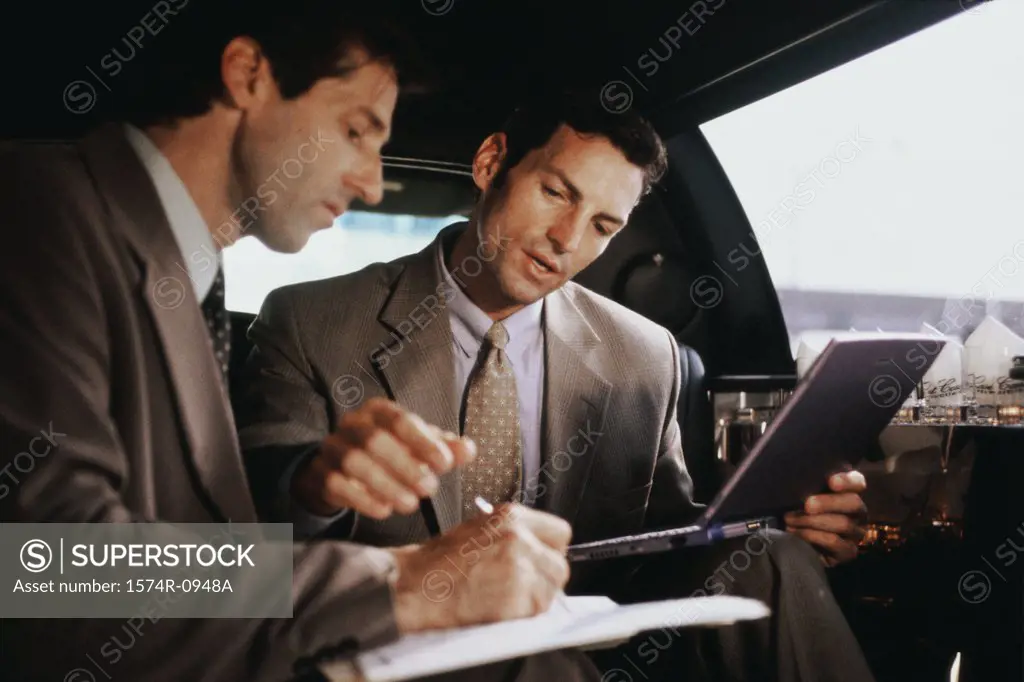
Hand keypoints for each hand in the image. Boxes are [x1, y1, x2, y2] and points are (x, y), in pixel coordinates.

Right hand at [292, 397, 475, 517]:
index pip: (400, 419)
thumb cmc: (390, 453)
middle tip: (429, 489)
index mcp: (378, 411)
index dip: (423, 442)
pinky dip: (364, 500)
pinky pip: (338, 485)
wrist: (343, 470)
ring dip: (387, 485)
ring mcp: (333, 448)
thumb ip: (444, 448)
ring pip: (355, 463)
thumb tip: (469, 450)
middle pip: (375, 440)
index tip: (445, 465)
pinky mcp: (322, 473)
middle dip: (405, 467)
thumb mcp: (419, 447)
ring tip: (411, 504)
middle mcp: (352, 424)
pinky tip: (385, 510)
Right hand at [389, 503, 571, 632]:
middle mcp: (519, 537)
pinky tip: (500, 605)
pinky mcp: (518, 596)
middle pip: (560, 565)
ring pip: (552, 589)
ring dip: (535, 597)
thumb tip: (538, 546)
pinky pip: (537, 609)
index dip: (550, 550)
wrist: (417, 585)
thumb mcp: (479, 528)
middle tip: (522, 584)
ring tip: (506, 595)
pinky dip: (523, 613)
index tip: (542, 559)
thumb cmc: (440, 561)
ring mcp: (520, 566)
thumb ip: (513, 532)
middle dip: (545, 578)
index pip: (561, 532)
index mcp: (511, 516)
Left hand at [784, 470, 867, 566]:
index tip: (831, 481)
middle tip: (807, 505)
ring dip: (813, 521)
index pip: (857, 482)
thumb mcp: (803, 494)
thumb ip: (807, 485)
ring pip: (844, 524)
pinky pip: (835, 542)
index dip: (847, 481)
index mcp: (849, 492)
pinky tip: (796, 533)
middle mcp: (858, 511)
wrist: (798, 542)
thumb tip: (796, 476)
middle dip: (828, 502)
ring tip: (790, 520)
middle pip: (853, 502)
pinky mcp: (848, 551)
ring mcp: (856, 533)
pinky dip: (813, 536)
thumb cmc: (799, 509)